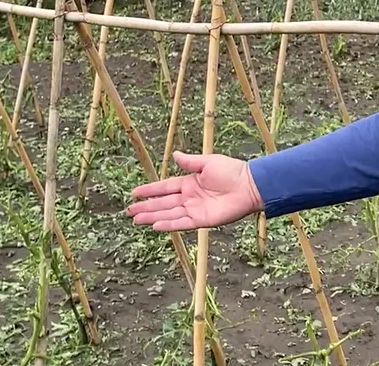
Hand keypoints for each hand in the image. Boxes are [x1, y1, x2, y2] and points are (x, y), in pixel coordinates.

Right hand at [126, 151, 263, 231]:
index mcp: (189, 183)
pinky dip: (169, 224)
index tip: (135, 192)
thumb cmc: (232, 171)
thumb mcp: (208, 162)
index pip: (165, 187)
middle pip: (163, 203)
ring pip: (169, 214)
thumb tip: (174, 154)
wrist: (249, 185)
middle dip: (146, 207)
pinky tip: (155, 225)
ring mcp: (195, 209)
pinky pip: (182, 223)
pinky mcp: (202, 220)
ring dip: (152, 216)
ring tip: (136, 219)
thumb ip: (190, 162)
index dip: (150, 190)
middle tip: (129, 210)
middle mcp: (189, 197)